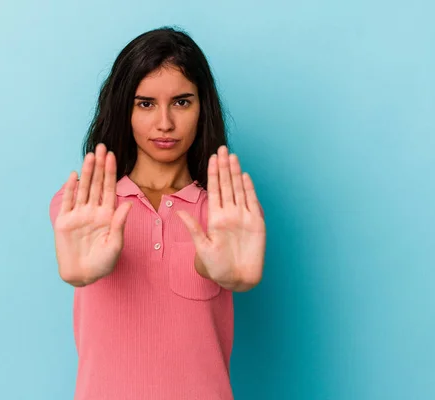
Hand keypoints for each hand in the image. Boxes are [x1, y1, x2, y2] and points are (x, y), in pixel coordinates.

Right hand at [53, 143, 131, 285]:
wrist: (83, 275)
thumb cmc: (103, 262)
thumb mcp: (115, 244)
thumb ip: (119, 223)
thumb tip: (126, 203)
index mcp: (107, 215)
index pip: (109, 189)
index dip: (110, 172)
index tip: (112, 156)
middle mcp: (93, 211)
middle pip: (97, 184)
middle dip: (99, 166)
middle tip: (101, 147)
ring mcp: (79, 215)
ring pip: (83, 189)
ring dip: (87, 172)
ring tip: (90, 156)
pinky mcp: (65, 221)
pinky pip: (69, 201)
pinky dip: (71, 188)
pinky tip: (74, 175)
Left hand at [177, 145, 265, 290]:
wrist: (237, 278)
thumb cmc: (217, 266)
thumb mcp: (202, 247)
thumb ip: (193, 229)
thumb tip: (178, 213)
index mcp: (215, 217)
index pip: (214, 190)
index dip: (213, 174)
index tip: (211, 158)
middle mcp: (229, 213)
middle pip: (226, 185)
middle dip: (224, 167)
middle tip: (222, 148)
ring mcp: (243, 217)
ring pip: (239, 189)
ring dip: (235, 173)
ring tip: (232, 156)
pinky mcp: (256, 223)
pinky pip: (252, 202)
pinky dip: (249, 189)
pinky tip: (245, 176)